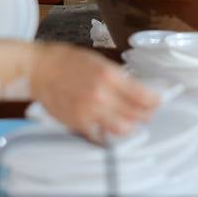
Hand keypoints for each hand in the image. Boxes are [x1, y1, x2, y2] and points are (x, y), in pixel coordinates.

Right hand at [30, 42, 158, 140]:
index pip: (143, 96)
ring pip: (122, 129)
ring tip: (130, 120)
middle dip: (146, 114)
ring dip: (130, 126)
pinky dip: (108, 132)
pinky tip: (109, 125)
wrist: (40, 70)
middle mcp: (102, 95)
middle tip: (147, 112)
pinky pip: (102, 135)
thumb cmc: (68, 61)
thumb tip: (138, 90)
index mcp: (109, 76)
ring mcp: (90, 112)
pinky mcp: (78, 124)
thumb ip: (118, 78)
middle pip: (137, 115)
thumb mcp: (99, 61)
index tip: (157, 101)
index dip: (154, 101)